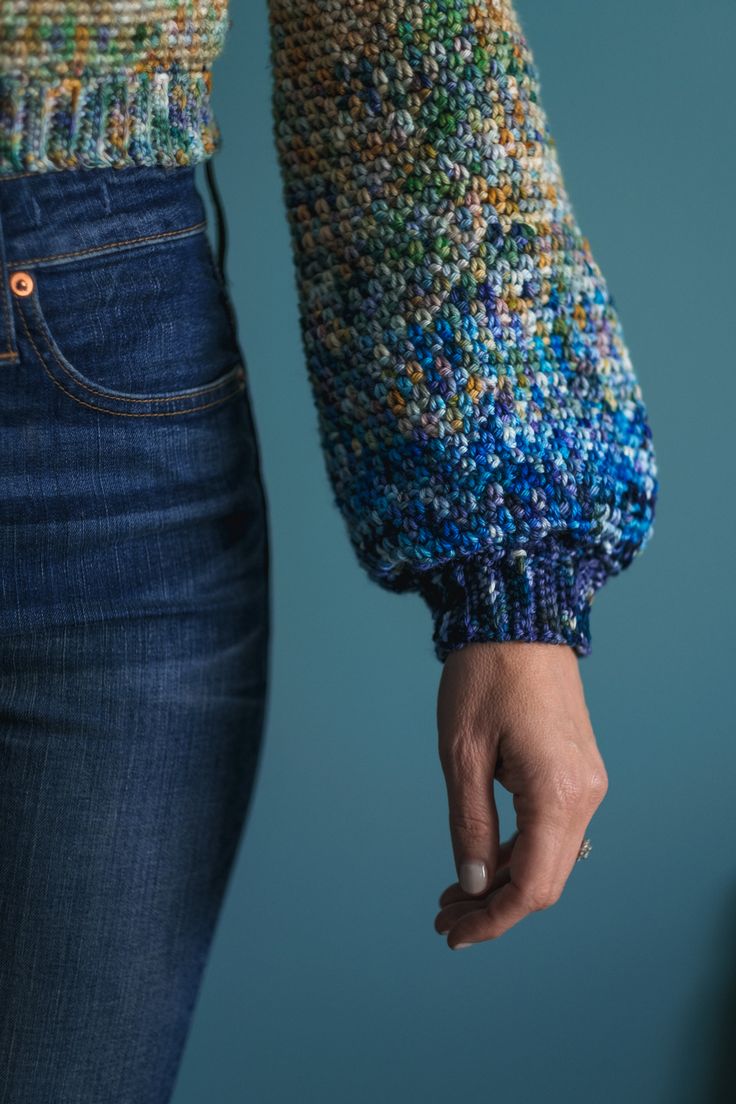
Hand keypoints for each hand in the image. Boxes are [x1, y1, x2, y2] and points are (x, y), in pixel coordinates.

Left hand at [433, 641, 607, 947]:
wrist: (518, 618)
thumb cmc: (484, 675)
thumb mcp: (461, 752)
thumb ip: (468, 823)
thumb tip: (472, 883)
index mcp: (556, 793)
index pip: (532, 885)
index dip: (493, 919)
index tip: (452, 935)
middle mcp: (584, 794)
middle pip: (546, 881)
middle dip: (495, 908)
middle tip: (444, 918)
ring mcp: (586, 783)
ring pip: (550, 858)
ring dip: (504, 882)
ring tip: (453, 896)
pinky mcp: (577, 770)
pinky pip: (552, 830)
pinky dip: (517, 852)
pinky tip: (480, 860)